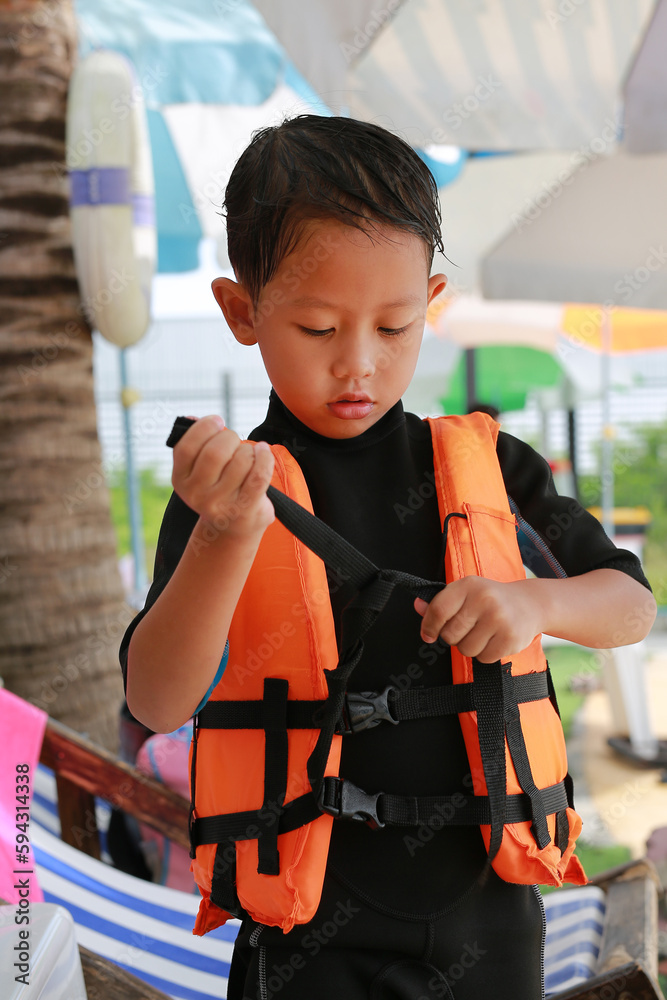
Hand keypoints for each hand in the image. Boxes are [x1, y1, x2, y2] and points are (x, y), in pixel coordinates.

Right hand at [171, 415, 274, 540]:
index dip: (203, 428)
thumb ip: (195, 444)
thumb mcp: (198, 471)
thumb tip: (191, 418)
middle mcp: (197, 495)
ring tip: (248, 455)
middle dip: (230, 437)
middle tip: (235, 440)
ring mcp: (221, 505)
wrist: (231, 528)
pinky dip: (264, 457)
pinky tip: (263, 452)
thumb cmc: (217, 488)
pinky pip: (259, 475)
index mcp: (181, 481)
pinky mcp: (245, 510)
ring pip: (240, 460)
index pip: (186, 447)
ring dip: (249, 450)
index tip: (217, 421)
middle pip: (215, 452)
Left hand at [414, 576, 541, 662]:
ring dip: (470, 646)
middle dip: (453, 637)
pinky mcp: (510, 638)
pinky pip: (483, 658)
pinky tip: (494, 639)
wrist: (530, 604)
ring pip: (466, 649)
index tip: (429, 634)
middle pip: (450, 634)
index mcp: (469, 585)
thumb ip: (441, 602)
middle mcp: (484, 599)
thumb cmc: (492, 599)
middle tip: (467, 628)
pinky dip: (485, 654)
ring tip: (483, 633)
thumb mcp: (467, 593)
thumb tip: (418, 606)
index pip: (438, 610)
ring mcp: (499, 619)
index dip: (429, 626)